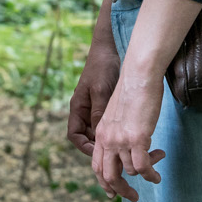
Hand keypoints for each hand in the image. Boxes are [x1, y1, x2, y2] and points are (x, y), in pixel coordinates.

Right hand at [67, 38, 119, 156]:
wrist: (109, 49)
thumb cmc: (102, 67)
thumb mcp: (100, 90)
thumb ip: (99, 112)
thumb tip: (100, 136)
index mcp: (77, 107)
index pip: (74, 135)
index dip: (83, 146)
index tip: (98, 151)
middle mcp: (84, 110)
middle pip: (86, 136)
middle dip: (98, 146)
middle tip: (116, 151)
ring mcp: (94, 107)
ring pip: (98, 131)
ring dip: (107, 138)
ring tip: (123, 144)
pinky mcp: (105, 104)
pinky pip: (107, 122)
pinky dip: (114, 129)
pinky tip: (127, 131)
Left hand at [90, 69, 166, 201]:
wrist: (139, 75)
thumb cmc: (133, 90)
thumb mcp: (118, 114)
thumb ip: (117, 131)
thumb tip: (127, 147)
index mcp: (100, 133)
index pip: (96, 165)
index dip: (104, 182)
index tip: (113, 192)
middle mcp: (107, 139)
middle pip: (108, 176)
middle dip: (120, 190)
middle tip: (132, 197)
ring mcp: (121, 140)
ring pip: (131, 171)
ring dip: (145, 172)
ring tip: (156, 160)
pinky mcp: (137, 138)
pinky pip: (143, 167)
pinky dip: (151, 175)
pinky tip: (157, 175)